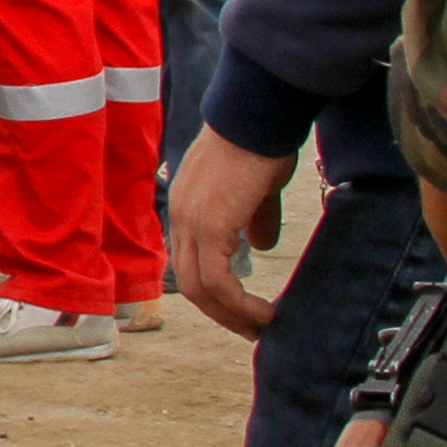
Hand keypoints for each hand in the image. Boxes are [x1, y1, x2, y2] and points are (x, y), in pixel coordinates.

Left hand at [165, 127, 295, 340]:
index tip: (242, 309)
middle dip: (222, 314)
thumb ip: (255, 218)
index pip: (190, 262)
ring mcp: (191, 221)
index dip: (215, 291)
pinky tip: (265, 313)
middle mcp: (181, 216)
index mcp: (187, 206)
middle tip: (252, 331)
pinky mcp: (210, 226)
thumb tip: (262, 245)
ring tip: (262, 329)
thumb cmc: (262, 143)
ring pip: (201, 289)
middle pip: (191, 283)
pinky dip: (239, 304)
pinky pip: (217, 281)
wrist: (258, 115)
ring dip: (232, 316)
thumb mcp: (258, 189)